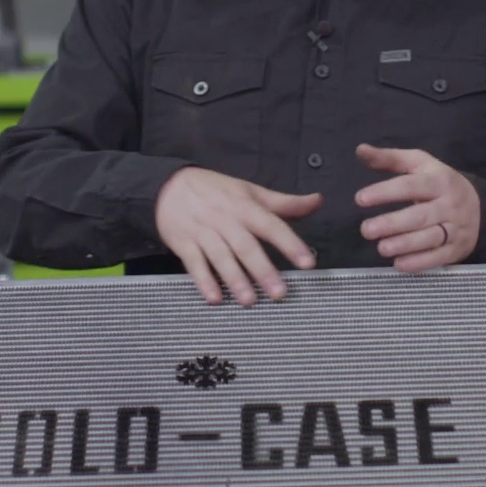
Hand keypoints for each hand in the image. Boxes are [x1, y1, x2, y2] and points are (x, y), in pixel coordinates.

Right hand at [155, 168, 320, 305]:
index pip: (271, 225)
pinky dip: (204, 281)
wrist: (168, 186)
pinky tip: (214, 298)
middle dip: (263, 270)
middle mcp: (225, 220)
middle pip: (246, 246)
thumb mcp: (250, 191)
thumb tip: (317, 201)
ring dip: (235, 279)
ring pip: (221, 257)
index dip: (290, 243)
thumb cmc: (215, 191)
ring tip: (250, 300)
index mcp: (245, 207)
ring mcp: (203, 232)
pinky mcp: (184, 244)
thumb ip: (284, 203)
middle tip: (279, 292)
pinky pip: (194, 264)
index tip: (307, 262)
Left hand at [354, 144, 480, 271]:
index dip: (385, 192)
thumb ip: (389, 158)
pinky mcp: (457, 249)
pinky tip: (399, 264)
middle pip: (420, 215)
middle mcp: (449, 204)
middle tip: (366, 230)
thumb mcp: (419, 164)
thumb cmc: (439, 183)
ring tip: (381, 248)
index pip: (410, 186)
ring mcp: (456, 228)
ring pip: (430, 238)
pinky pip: (439, 257)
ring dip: (405, 244)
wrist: (480, 206)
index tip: (360, 199)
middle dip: (392, 223)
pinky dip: (420, 263)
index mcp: (438, 180)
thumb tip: (360, 150)